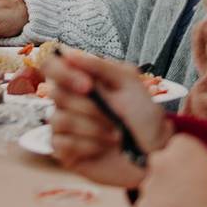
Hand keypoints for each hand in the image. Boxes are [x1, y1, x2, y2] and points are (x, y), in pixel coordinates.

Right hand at [43, 50, 170, 187]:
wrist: (155, 152)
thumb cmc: (143, 116)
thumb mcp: (128, 83)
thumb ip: (99, 66)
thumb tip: (69, 54)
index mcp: (79, 79)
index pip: (50, 65)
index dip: (62, 73)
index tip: (87, 86)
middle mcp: (67, 100)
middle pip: (55, 93)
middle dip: (90, 108)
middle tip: (114, 116)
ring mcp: (64, 125)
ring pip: (59, 120)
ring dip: (93, 129)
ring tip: (115, 135)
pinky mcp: (64, 150)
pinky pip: (61, 143)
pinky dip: (87, 146)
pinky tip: (102, 148)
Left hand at [137, 134, 206, 206]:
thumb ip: (201, 164)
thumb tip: (199, 170)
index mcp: (181, 144)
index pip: (171, 152)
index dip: (181, 168)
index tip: (191, 180)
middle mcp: (159, 160)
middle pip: (156, 169)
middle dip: (167, 182)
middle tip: (185, 199)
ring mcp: (149, 185)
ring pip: (149, 193)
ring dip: (160, 203)